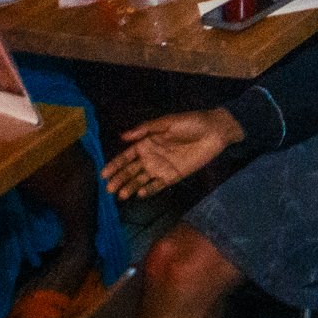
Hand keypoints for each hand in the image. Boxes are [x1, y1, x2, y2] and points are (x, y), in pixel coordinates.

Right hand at [101, 109, 242, 199]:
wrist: (214, 131)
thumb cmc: (191, 122)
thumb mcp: (167, 122)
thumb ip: (145, 130)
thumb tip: (123, 137)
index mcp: (146, 143)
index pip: (126, 157)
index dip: (114, 165)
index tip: (103, 174)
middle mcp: (150, 157)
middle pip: (130, 171)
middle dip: (119, 179)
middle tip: (108, 189)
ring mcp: (161, 168)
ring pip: (141, 180)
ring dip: (130, 187)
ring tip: (121, 195)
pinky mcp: (173, 176)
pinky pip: (158, 185)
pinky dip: (149, 190)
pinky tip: (140, 193)